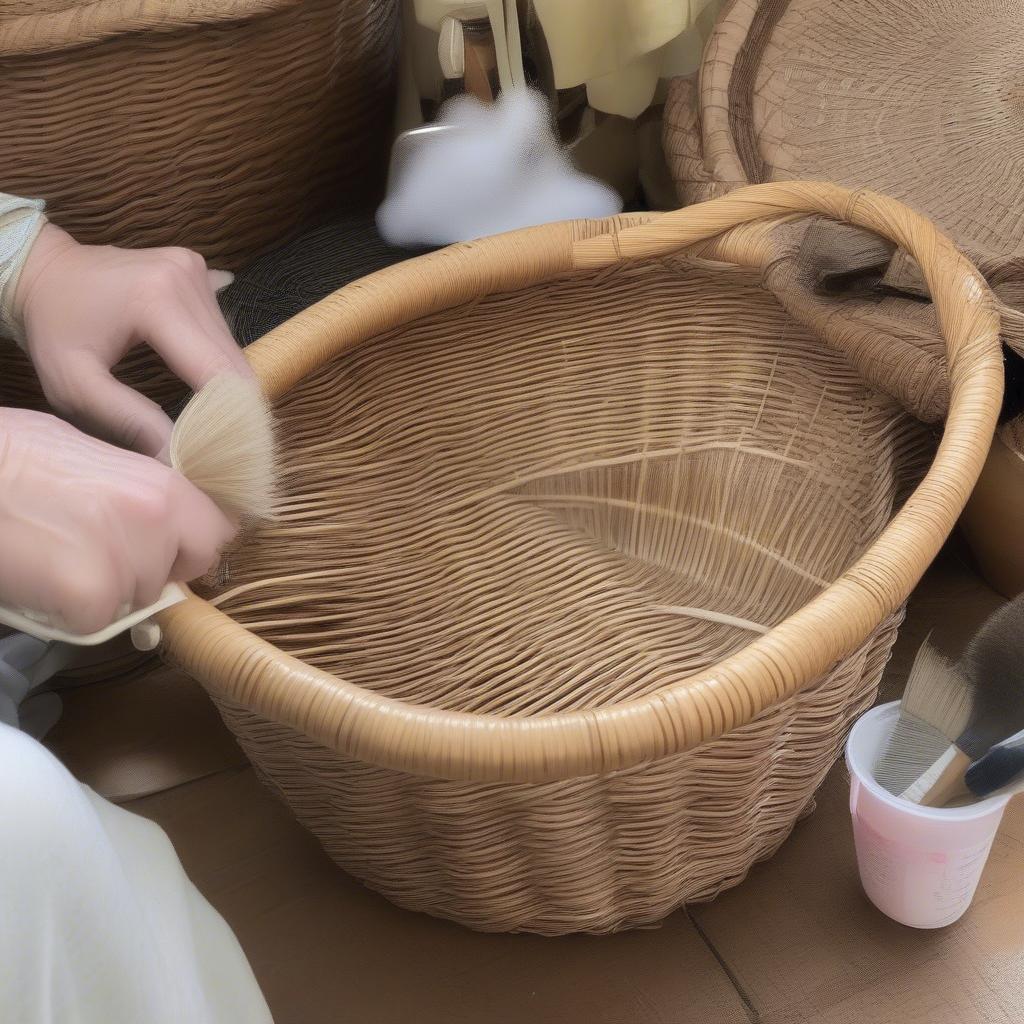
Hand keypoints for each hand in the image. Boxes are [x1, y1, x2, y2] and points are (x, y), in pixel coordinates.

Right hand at [0, 408, 234, 633]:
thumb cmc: (11, 457)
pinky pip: (95, 623)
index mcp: (163, 485)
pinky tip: (40, 580)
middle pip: (180, 573)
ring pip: (135, 600)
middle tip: (102, 559)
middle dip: (151, 574)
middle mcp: (157, 522)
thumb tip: (158, 517)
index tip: (170, 551)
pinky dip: (68, 614)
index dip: (192, 545)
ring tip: (57, 557)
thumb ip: (137, 492)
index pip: (217, 532)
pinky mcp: (92, 598)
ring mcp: (129, 561)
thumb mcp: (91, 456)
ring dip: (103, 593)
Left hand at [12, 223, 249, 456]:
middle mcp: (185, 277)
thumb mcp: (74, 384)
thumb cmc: (53, 328)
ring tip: (213, 421)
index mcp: (155, 299)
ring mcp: (196, 270)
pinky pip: (224, 332)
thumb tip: (175, 457)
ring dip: (229, 388)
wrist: (43, 272)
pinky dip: (219, 364)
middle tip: (227, 450)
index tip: (232, 455)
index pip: (216, 371)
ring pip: (233, 348)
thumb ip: (127, 420)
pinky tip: (205, 387)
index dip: (231, 417)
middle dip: (235, 409)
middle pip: (233, 360)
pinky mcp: (201, 273)